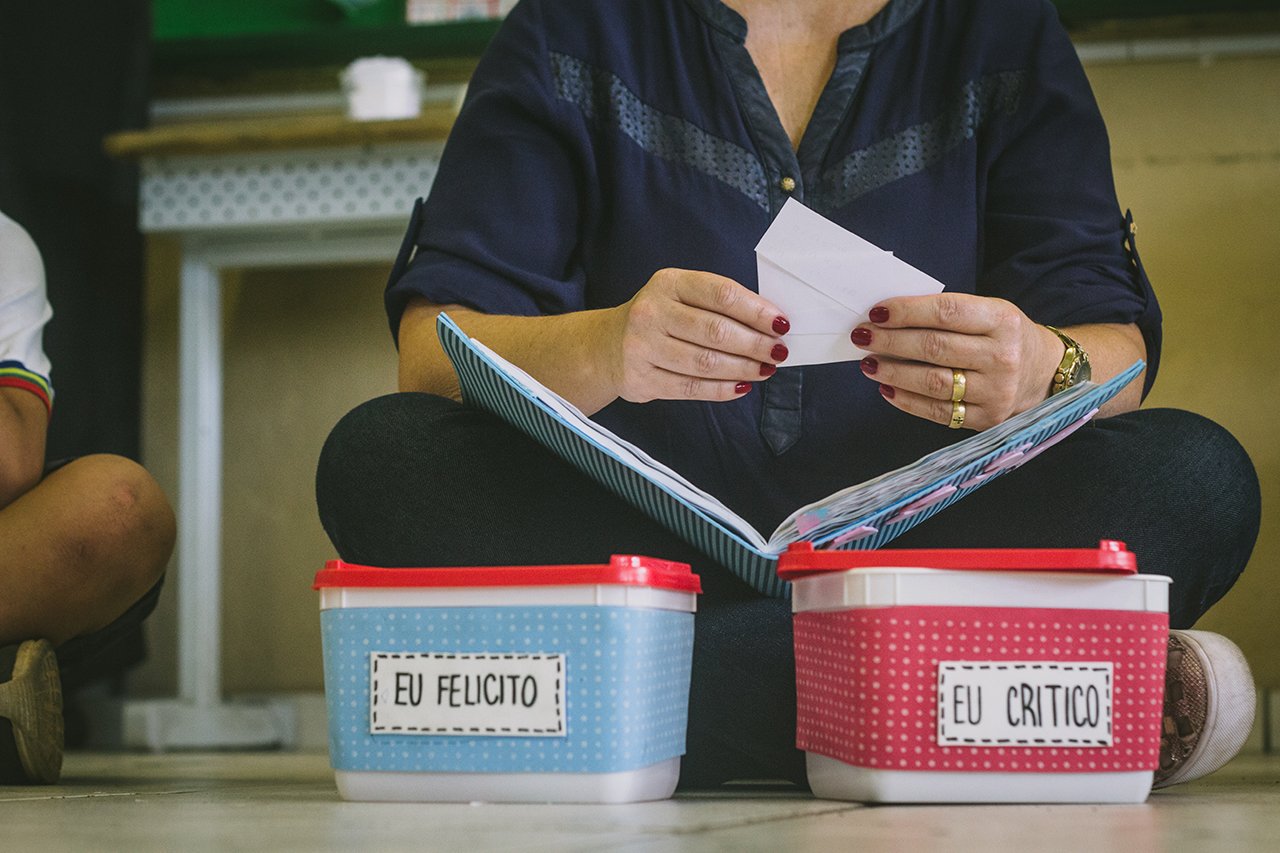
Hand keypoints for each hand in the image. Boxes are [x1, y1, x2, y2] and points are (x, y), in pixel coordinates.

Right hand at [606, 268, 790, 402]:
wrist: (607, 346)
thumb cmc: (658, 318)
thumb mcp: (680, 295)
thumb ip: (718, 304)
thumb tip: (769, 323)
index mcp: (668, 283)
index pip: (721, 294)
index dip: (756, 311)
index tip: (780, 324)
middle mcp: (651, 312)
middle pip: (716, 331)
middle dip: (755, 344)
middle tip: (778, 352)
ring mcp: (642, 347)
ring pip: (706, 363)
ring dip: (744, 368)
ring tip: (765, 369)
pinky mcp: (641, 379)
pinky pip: (691, 388)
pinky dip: (723, 389)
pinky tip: (741, 386)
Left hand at [852, 293, 1060, 430]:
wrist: (1045, 374)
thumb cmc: (1005, 338)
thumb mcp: (990, 313)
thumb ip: (948, 314)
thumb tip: (890, 318)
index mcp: (1002, 321)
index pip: (946, 312)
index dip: (907, 311)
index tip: (876, 312)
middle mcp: (1001, 356)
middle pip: (935, 347)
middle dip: (891, 341)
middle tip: (863, 337)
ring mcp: (995, 391)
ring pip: (933, 382)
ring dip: (893, 372)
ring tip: (870, 363)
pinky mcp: (987, 419)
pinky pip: (938, 412)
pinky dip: (906, 400)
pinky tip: (887, 388)